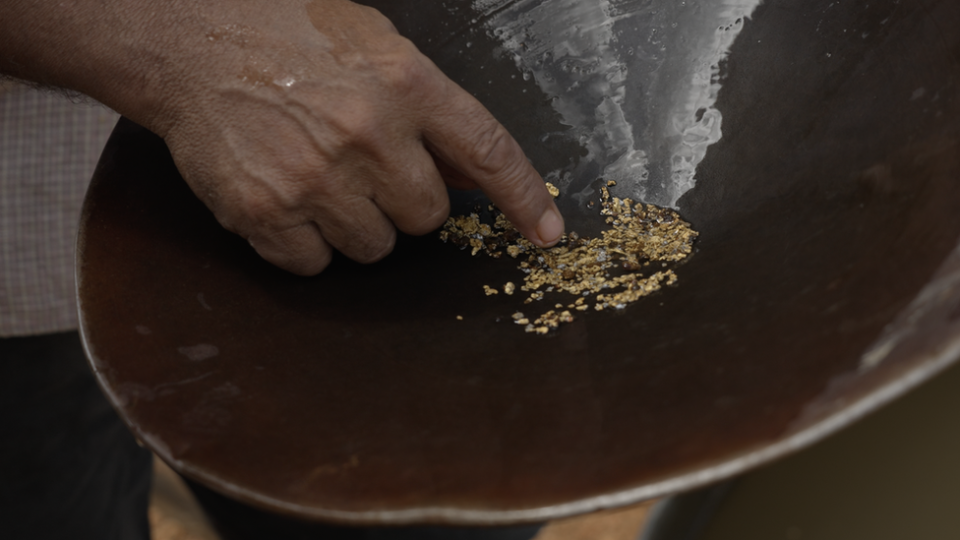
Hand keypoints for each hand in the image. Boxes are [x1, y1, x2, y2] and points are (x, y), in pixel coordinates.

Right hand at [1, 0, 563, 274]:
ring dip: (355, 224)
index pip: (488, 152)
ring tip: (319, 176)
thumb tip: (472, 174)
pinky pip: (315, 264)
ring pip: (375, 248)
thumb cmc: (291, 38)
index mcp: (406, 82)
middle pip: (427, 217)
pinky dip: (306, 243)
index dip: (525, 198)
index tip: (547, 233)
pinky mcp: (266, 212)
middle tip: (365, 168)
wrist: (192, 40)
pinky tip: (286, 197)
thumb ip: (430, 111)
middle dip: (404, 202)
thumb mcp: (376, 48)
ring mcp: (315, 177)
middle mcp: (369, 132)